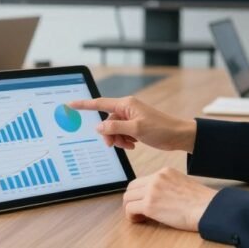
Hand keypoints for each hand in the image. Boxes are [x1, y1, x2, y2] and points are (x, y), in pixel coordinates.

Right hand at [68, 97, 195, 151]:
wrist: (178, 136)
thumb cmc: (161, 129)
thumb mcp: (136, 130)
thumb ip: (115, 128)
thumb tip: (99, 128)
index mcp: (126, 104)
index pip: (100, 103)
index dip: (84, 105)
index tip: (70, 104)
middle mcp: (127, 108)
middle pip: (107, 122)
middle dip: (109, 135)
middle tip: (116, 144)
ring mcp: (131, 117)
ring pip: (114, 130)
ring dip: (119, 139)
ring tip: (130, 145)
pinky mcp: (135, 126)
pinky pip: (122, 133)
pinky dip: (125, 140)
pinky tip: (134, 144)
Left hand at [122, 167, 216, 230]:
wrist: (207, 208)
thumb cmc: (200, 201)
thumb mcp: (182, 183)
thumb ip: (167, 186)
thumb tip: (157, 197)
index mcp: (164, 172)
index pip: (143, 180)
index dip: (140, 193)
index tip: (144, 202)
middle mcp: (156, 178)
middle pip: (131, 187)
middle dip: (132, 199)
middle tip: (139, 210)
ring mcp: (152, 191)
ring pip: (128, 197)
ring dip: (130, 208)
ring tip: (140, 216)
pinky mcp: (150, 205)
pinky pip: (130, 209)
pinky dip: (131, 216)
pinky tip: (140, 220)